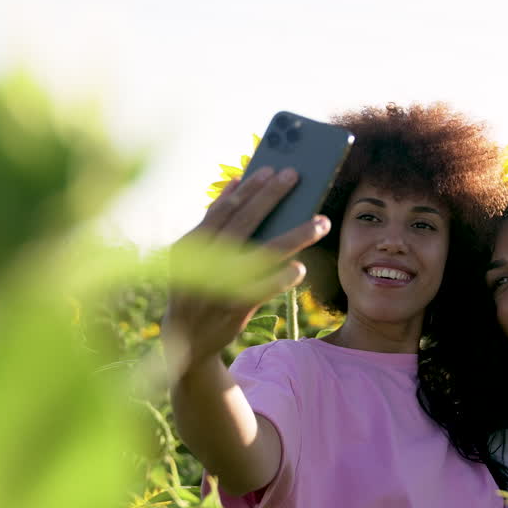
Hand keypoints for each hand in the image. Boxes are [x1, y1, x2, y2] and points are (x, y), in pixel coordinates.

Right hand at [162, 167, 330, 374]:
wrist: (186, 339)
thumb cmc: (198, 286)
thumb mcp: (194, 255)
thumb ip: (214, 222)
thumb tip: (237, 183)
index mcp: (192, 245)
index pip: (224, 209)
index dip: (249, 188)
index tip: (271, 169)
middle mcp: (204, 262)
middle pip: (244, 223)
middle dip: (271, 196)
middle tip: (295, 176)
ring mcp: (220, 284)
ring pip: (263, 253)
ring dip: (296, 235)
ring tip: (321, 222)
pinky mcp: (235, 307)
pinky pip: (266, 289)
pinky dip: (283, 277)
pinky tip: (301, 267)